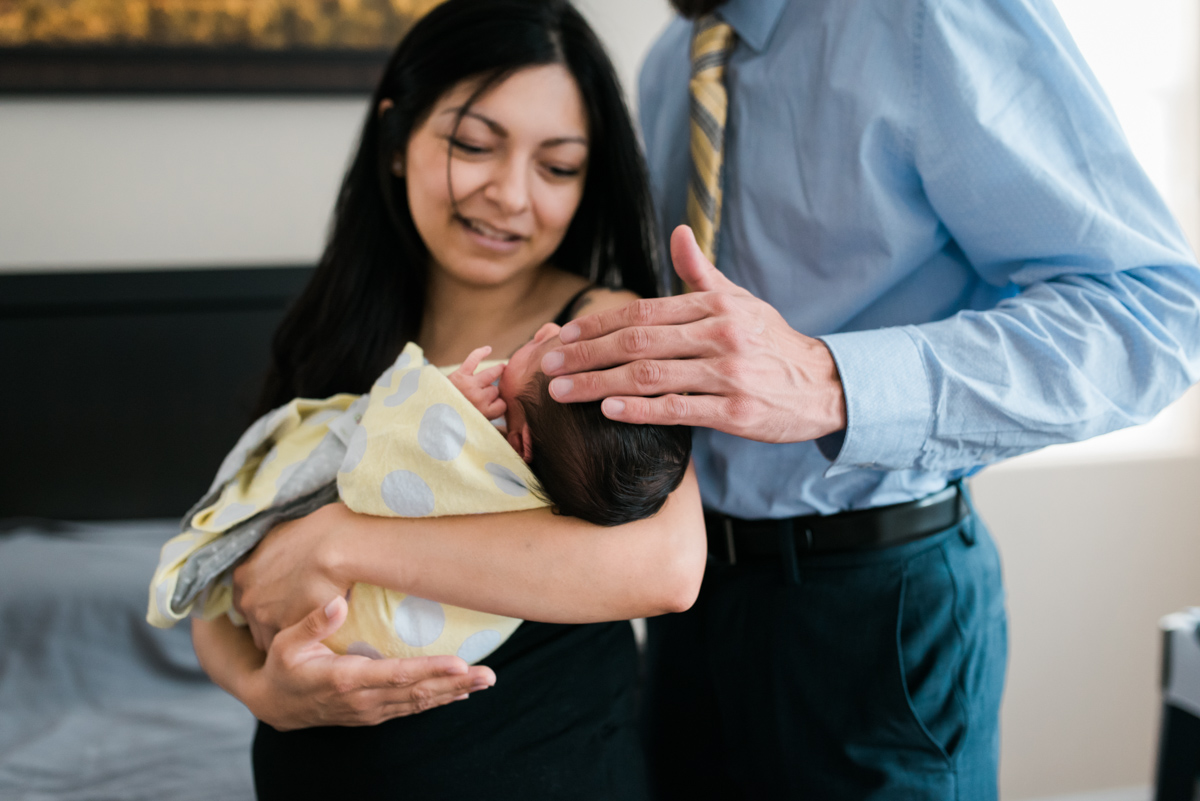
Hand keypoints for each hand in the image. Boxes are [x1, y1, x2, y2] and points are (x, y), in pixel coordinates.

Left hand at [233, 503, 355, 649]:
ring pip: (271, 639)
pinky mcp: (288, 630)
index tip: (280, 603)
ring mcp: (266, 618)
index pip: (245, 601)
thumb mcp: (281, 532)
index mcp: (243, 575)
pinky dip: (305, 642)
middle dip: (271, 624)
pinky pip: (294, 645)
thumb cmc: (316, 532)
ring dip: (287, 637)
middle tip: (295, 617)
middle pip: (255, 624)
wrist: (336, 546)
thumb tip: (278, 549)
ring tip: (308, 631)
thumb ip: (270, 550)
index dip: (263, 603)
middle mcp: (249, 599)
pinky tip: (319, 634)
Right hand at [242, 596, 495, 730]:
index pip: (396, 675)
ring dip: (454, 692)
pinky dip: (438, 700)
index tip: (458, 664)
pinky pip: (412, 708)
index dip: (429, 671)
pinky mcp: (375, 713)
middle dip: (455, 684)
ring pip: (420, 702)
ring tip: (485, 680)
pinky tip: (461, 692)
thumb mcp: (287, 642)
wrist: (274, 704)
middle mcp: (364, 699)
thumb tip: (336, 601)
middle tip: (488, 674)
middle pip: (418, 692)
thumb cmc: (282, 665)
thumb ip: (312, 623)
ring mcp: (371, 710)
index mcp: (346, 679)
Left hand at [448, 346, 506, 419]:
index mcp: (484, 413)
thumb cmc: (455, 419)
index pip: (502, 405)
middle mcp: (478, 399)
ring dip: (489, 377)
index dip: (497, 405)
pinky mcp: (460, 375)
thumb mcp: (475, 423)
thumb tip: (501, 402)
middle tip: (485, 396)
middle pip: (496, 390)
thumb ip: (488, 416)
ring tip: (497, 371)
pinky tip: (488, 349)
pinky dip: (481, 353)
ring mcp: (470, 386)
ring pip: (490, 377)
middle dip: (491, 393)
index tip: (489, 408)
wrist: (432, 414)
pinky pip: (473, 360)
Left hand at [540, 225, 846, 442]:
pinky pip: (678, 408)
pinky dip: (639, 409)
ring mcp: (728, 373)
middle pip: (636, 342)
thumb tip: (678, 234)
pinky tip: (607, 410)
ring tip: (561, 391)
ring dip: (598, 384)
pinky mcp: (736, 410)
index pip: (642, 312)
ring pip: (649, 376)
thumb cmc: (770, 343)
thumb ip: (701, 273)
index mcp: (715, 305)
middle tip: (546, 365)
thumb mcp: (740, 301)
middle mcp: (720, 334)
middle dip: (584, 355)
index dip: (596, 324)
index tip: (561, 336)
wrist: (822, 386)